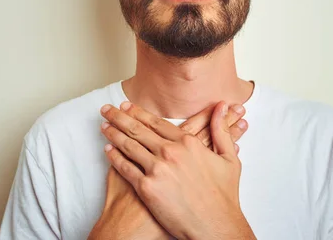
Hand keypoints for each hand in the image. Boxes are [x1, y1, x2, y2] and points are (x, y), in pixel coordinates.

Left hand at [100, 101, 255, 239]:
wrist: (215, 226)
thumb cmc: (223, 196)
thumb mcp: (228, 158)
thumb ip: (221, 130)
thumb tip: (222, 107)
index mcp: (187, 143)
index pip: (156, 122)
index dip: (138, 112)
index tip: (126, 106)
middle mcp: (170, 152)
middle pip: (138, 130)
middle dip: (119, 117)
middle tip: (107, 110)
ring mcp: (157, 169)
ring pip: (128, 146)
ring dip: (113, 134)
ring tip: (104, 126)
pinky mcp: (147, 188)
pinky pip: (125, 168)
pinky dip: (114, 158)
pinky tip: (107, 150)